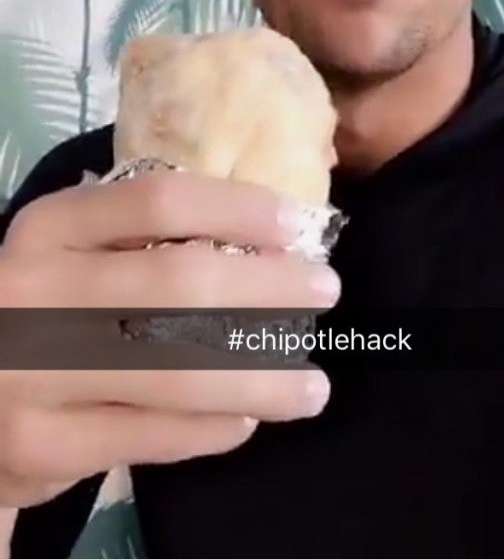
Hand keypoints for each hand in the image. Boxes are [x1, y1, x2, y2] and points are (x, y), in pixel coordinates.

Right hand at [0, 168, 339, 507]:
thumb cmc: (40, 310)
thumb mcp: (69, 256)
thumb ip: (139, 241)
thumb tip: (267, 237)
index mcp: (49, 228)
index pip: (158, 201)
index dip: (237, 208)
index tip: (296, 222)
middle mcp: (36, 292)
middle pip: (178, 283)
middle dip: (268, 288)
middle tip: (324, 291)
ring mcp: (36, 372)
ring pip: (176, 370)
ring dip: (260, 375)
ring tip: (311, 384)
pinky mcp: (44, 445)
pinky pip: (153, 434)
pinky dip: (213, 429)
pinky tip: (246, 419)